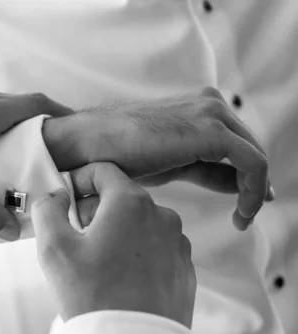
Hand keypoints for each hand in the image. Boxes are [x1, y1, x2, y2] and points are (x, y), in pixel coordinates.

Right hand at [32, 163, 194, 327]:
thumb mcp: (53, 248)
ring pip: (140, 224)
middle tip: (75, 237)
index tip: (65, 199)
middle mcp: (162, 216)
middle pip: (121, 198)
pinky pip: (156, 249)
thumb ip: (47, 210)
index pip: (103, 171)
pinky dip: (137, 254)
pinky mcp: (185, 270)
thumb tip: (54, 197)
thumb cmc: (92, 295)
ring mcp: (178, 244)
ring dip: (117, 233)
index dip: (79, 180)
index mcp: (131, 203)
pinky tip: (120, 280)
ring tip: (98, 264)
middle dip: (95, 211)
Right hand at [42, 87, 272, 230]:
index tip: (248, 205)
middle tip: (246, 216)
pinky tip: (241, 213)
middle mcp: (209, 105)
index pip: (235, 145)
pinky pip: (252, 163)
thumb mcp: (165, 163)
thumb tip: (227, 184)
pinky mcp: (212, 131)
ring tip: (242, 219)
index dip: (246, 176)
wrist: (87, 145)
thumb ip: (198, 167)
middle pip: (248, 148)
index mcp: (196, 110)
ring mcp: (211, 114)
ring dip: (254, 191)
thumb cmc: (113, 155)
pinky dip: (253, 190)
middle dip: (253, 184)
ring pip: (255, 156)